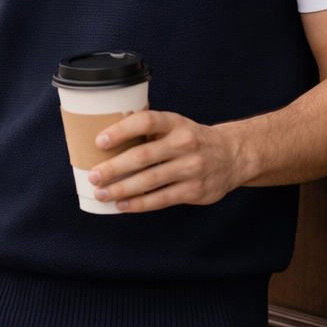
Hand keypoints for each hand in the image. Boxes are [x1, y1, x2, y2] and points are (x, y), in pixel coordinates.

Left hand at [87, 110, 253, 212]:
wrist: (233, 155)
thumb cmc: (192, 139)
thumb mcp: (176, 125)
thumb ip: (149, 129)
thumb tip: (109, 133)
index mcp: (176, 123)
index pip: (147, 121)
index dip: (122, 130)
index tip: (100, 141)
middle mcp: (184, 143)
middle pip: (143, 155)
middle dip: (114, 167)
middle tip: (93, 176)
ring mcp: (191, 168)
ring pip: (150, 181)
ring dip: (122, 189)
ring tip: (102, 193)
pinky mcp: (194, 190)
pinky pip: (162, 199)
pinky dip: (140, 203)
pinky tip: (123, 205)